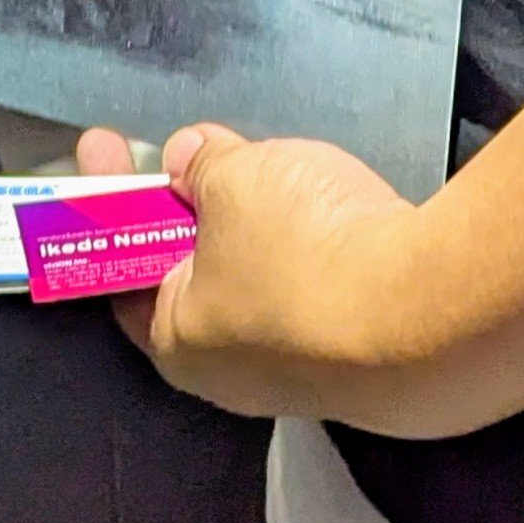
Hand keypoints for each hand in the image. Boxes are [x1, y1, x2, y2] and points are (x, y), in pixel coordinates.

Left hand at [71, 120, 427, 423]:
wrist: (423, 316)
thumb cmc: (302, 255)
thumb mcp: (235, 181)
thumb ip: (204, 166)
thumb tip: (189, 160)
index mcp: (176, 340)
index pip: (120, 266)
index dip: (110, 199)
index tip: (101, 149)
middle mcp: (230, 373)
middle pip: (190, 276)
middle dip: (185, 211)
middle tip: (184, 153)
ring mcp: (298, 371)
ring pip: (255, 284)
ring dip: (251, 229)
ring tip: (261, 170)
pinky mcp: (354, 356)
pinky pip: (309, 291)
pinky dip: (301, 247)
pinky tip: (319, 208)